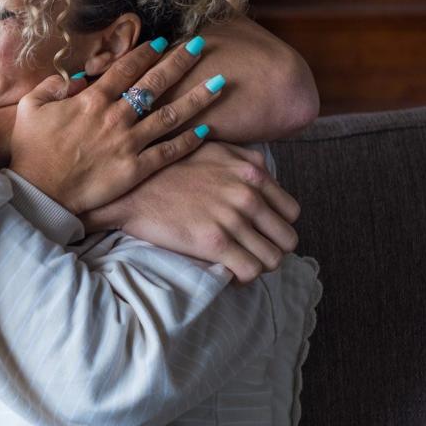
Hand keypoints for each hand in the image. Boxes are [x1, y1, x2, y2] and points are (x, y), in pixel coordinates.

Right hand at [9, 38, 224, 212]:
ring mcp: (128, 143)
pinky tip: (207, 130)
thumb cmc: (32, 150)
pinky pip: (168, 152)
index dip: (146, 52)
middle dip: (180, 63)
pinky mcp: (135, 169)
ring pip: (170, 115)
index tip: (164, 41)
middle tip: (200, 47)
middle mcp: (115, 117)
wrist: (40, 191)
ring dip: (197, 98)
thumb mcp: (31, 108)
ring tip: (220, 84)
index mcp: (91, 100)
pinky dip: (188, 141)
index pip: (126, 69)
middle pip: (155, 84)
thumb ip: (53, 86)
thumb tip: (75, 76)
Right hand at [84, 141, 299, 281]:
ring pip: (273, 259)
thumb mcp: (214, 148)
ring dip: (259, 265)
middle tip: (253, 252)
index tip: (262, 233)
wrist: (133, 189)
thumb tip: (264, 173)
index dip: (278, 226)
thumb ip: (245, 159)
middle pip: (287, 239)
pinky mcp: (215, 243)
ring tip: (241, 263)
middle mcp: (248, 195)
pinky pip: (250, 271)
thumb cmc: (169, 168)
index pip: (292, 212)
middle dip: (273, 248)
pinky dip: (243, 277)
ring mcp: (233, 220)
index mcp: (253, 172)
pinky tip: (229, 272)